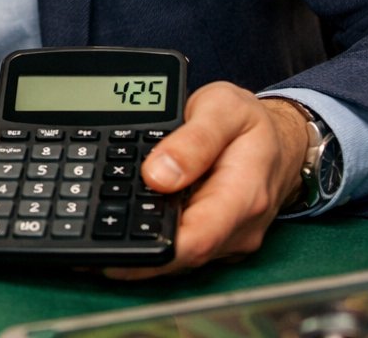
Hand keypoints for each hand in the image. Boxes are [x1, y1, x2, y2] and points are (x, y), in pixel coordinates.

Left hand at [103, 82, 309, 279]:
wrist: (281, 139)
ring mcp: (227, 237)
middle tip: (86, 252)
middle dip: (133, 255)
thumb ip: (193, 141)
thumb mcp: (223, 110)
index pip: (195, 241)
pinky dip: (151, 239)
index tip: (111, 252)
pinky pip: (182, 245)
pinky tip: (120, 230)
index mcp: (243, 196)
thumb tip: (158, 176)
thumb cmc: (249, 122)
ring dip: (138, 252)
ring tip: (92, 243)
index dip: (151, 254)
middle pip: (181, 256)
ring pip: (178, 256)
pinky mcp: (216, 236)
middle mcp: (238, 227)